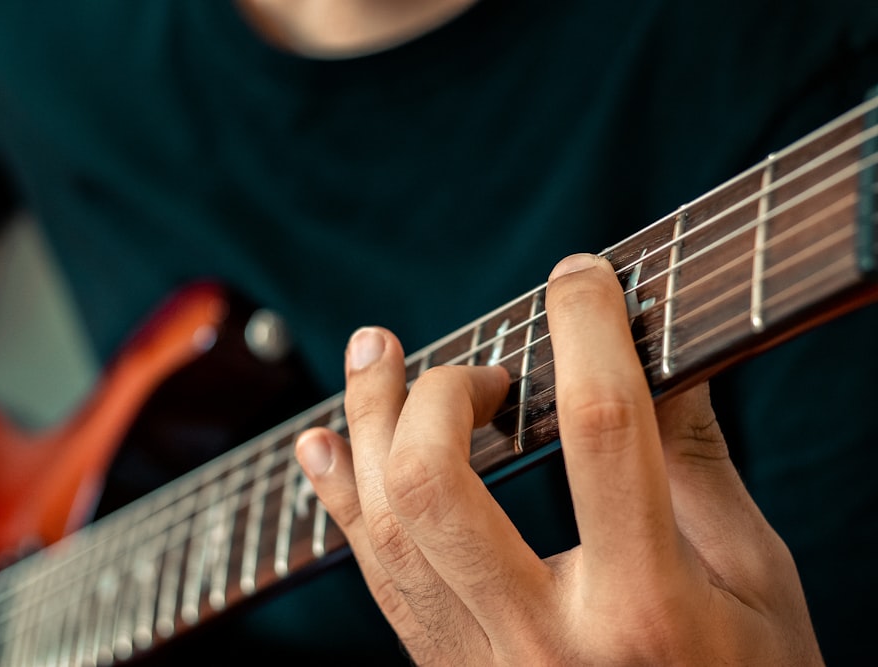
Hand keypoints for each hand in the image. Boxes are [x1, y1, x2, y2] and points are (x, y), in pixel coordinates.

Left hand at [295, 253, 822, 664]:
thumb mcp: (754, 581)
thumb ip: (698, 465)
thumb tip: (656, 355)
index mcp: (646, 613)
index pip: (603, 434)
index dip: (587, 333)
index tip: (580, 278)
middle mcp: (544, 644)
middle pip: (437, 484)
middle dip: (443, 393)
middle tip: (484, 367)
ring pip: (385, 527)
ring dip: (367, 423)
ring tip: (374, 350)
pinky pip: (375, 578)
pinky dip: (342, 500)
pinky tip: (325, 445)